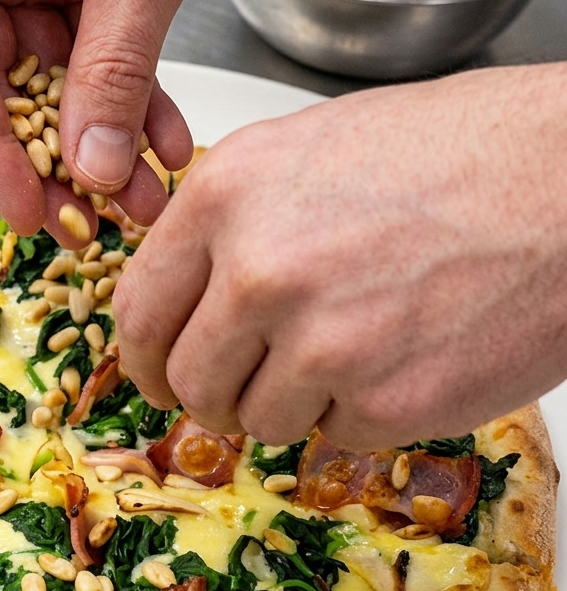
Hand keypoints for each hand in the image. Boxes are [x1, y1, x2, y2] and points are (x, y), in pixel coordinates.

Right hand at [0, 0, 266, 244]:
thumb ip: (113, 67)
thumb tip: (91, 167)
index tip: (31, 213)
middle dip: (56, 156)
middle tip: (91, 219)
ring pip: (52, 74)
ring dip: (102, 137)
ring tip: (142, 193)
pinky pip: (93, 45)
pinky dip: (130, 93)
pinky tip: (162, 140)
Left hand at [113, 64, 566, 449]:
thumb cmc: (453, 153)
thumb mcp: (304, 154)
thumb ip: (225, 229)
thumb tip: (177, 301)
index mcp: (226, 196)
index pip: (138, 313)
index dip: (144, 357)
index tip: (158, 374)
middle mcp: (261, 271)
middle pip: (188, 382)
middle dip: (214, 392)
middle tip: (251, 380)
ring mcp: (322, 342)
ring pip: (256, 421)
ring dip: (292, 401)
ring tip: (354, 343)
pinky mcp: (385, 403)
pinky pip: (332, 437)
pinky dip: (359, 411)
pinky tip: (402, 354)